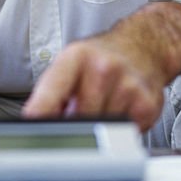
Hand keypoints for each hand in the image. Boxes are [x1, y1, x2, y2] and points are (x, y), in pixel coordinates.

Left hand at [22, 2, 180, 131]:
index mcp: (76, 57)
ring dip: (99, 127)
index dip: (39, 115)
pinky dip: (120, 129)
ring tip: (102, 106)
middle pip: (77, 119)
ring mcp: (127, 86)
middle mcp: (103, 68)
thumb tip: (37, 125)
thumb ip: (52, 93)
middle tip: (78, 113)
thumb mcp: (70, 64)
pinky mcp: (146, 104)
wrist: (143, 46)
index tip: (33, 130)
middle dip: (74, 123)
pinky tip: (121, 109)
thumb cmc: (101, 58)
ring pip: (102, 130)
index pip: (51, 92)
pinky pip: (125, 133)